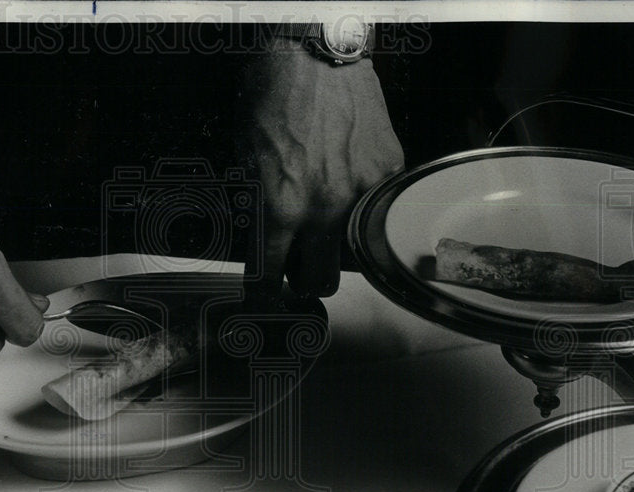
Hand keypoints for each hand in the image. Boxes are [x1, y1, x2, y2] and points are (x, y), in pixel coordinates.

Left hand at [241, 40, 404, 297]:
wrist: (314, 51)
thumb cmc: (270, 96)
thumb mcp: (245, 160)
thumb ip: (258, 210)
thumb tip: (265, 245)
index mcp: (278, 208)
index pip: (269, 276)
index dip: (262, 294)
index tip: (262, 299)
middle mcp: (323, 209)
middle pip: (319, 281)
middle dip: (303, 280)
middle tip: (295, 269)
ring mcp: (362, 193)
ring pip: (353, 255)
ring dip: (334, 252)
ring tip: (322, 232)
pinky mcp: (388, 173)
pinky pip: (376, 211)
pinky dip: (361, 209)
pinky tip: (347, 187)